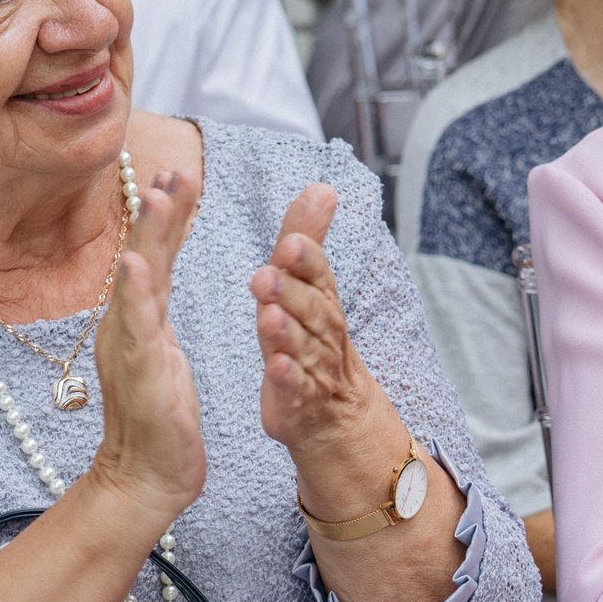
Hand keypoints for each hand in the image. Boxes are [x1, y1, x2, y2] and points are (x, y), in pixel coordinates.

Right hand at [85, 168, 207, 526]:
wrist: (146, 477)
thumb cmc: (157, 416)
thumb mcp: (161, 350)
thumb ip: (153, 308)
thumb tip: (152, 268)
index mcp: (141, 318)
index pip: (154, 255)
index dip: (166, 216)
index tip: (178, 174)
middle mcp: (129, 324)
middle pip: (143, 256)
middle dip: (158, 211)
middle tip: (173, 168)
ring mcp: (130, 346)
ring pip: (138, 282)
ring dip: (148, 237)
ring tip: (157, 197)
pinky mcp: (138, 373)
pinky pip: (136, 328)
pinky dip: (134, 295)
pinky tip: (135, 265)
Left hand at [251, 185, 402, 479]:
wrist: (335, 415)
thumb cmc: (312, 340)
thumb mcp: (307, 287)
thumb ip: (308, 238)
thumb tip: (322, 186)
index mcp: (320, 300)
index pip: (318, 275)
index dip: (306, 260)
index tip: (289, 242)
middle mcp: (322, 332)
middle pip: (310, 310)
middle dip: (291, 292)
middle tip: (267, 275)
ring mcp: (314, 370)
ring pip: (303, 348)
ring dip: (287, 332)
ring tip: (267, 316)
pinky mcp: (299, 404)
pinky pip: (296, 391)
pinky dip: (288, 380)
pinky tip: (276, 367)